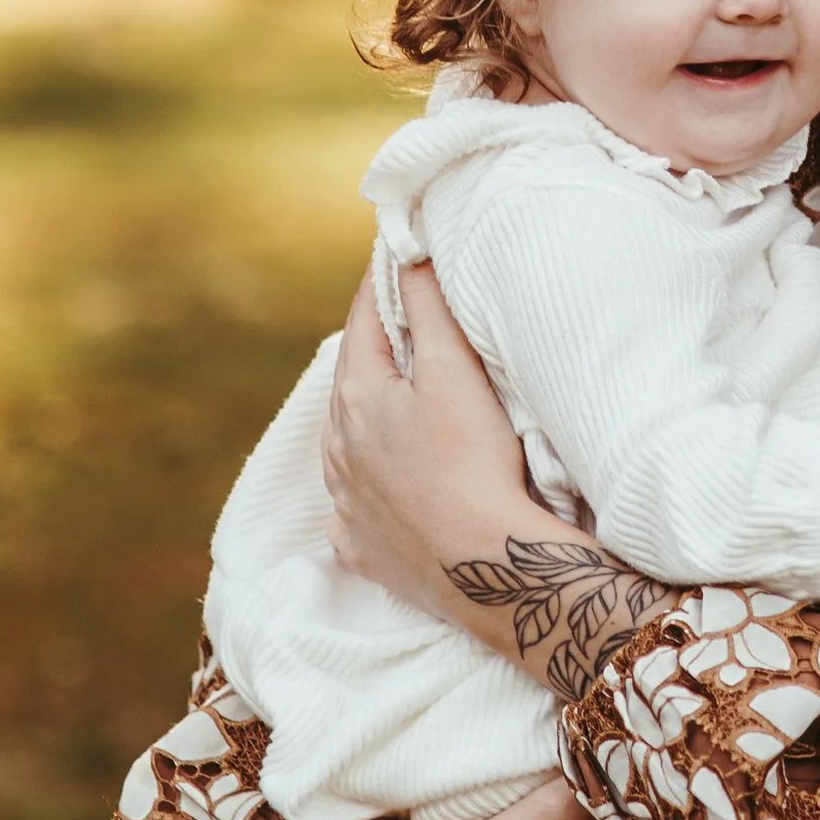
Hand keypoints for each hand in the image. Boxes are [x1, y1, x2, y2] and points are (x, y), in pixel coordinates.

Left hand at [322, 264, 536, 619]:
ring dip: (367, 418)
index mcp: (356, 397)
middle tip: (399, 323)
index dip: (381, 283)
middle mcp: (337, 448)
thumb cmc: (473, 462)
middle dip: (375, 349)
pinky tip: (386, 488)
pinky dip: (367, 486)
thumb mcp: (453, 370)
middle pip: (351, 380)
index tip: (394, 255)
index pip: (363, 319)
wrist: (482, 566)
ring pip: (347, 443)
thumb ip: (427, 307)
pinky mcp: (362, 546)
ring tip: (394, 403)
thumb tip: (406, 252)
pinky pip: (355, 506)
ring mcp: (346, 502)